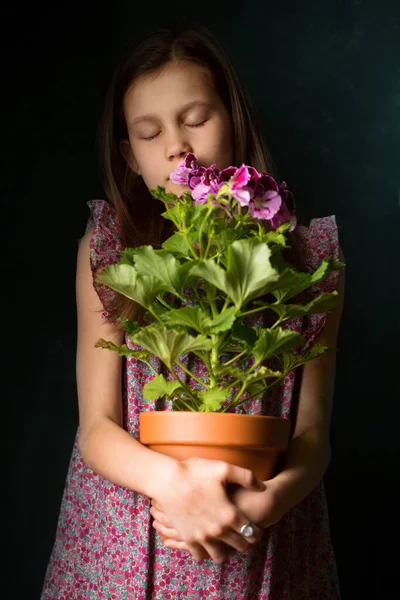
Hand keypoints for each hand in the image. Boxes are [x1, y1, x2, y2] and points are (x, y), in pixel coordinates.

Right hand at [151, 476, 285, 557]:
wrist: (167, 480)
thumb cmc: (196, 472)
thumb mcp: (224, 469)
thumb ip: (247, 477)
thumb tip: (262, 486)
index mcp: (229, 515)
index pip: (251, 533)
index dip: (257, 533)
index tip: (258, 529)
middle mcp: (217, 530)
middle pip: (239, 546)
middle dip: (244, 542)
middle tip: (245, 536)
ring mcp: (202, 537)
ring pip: (220, 556)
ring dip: (226, 551)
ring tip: (227, 543)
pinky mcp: (188, 538)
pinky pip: (200, 555)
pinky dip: (206, 552)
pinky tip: (208, 543)